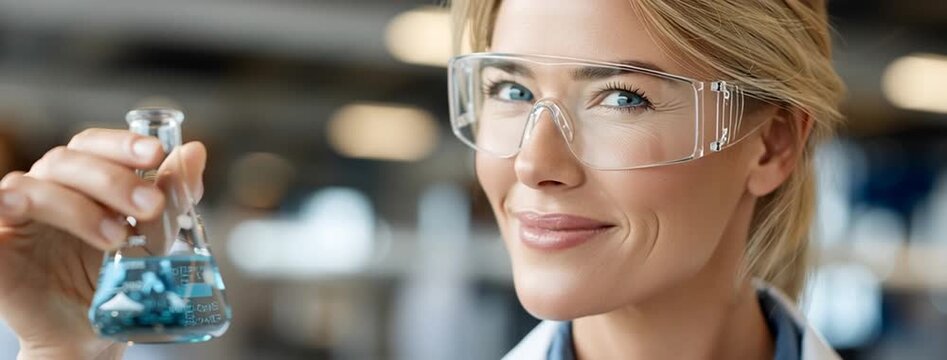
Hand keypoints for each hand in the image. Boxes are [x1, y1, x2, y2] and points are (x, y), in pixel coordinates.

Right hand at [0, 129, 204, 358]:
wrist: (89, 333)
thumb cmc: (116, 279)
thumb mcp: (154, 236)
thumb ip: (173, 195)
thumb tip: (196, 152)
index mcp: (83, 179)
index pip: (95, 144)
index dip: (123, 143)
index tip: (156, 154)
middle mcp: (47, 188)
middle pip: (69, 160)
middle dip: (114, 179)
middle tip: (151, 206)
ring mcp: (17, 214)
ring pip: (35, 186)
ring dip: (80, 207)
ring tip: (118, 238)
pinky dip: (12, 204)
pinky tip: (37, 216)